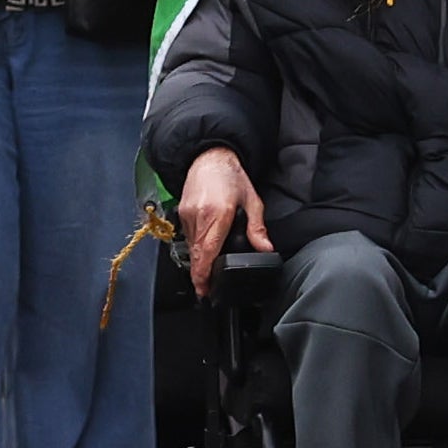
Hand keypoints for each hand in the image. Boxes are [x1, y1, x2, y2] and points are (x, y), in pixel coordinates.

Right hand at [173, 146, 262, 289]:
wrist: (209, 156)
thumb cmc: (231, 175)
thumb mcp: (252, 200)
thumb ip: (258, 228)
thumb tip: (265, 249)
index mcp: (218, 213)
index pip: (207, 251)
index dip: (204, 274)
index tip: (204, 289)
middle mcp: (199, 216)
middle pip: (196, 254)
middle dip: (200, 275)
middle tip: (205, 291)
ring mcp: (187, 214)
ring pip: (190, 247)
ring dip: (198, 261)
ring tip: (206, 274)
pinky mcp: (181, 212)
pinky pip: (187, 236)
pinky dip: (195, 246)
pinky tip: (203, 250)